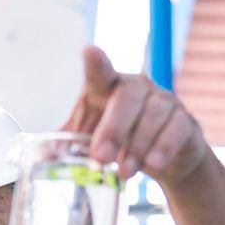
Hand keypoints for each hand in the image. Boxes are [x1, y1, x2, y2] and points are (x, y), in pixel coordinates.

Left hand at [63, 46, 209, 184]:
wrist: (165, 160)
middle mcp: (138, 88)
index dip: (96, 63)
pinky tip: (153, 165)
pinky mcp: (184, 122)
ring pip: (154, 115)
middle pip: (128, 97)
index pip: (101, 72)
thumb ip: (67, 145)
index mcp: (109, 89)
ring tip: (124, 172)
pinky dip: (163, 148)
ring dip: (137, 145)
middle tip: (101, 157)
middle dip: (114, 128)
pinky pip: (177, 129)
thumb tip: (39, 156)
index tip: (90, 53)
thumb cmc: (120, 142)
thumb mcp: (91, 141)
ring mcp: (164, 102)